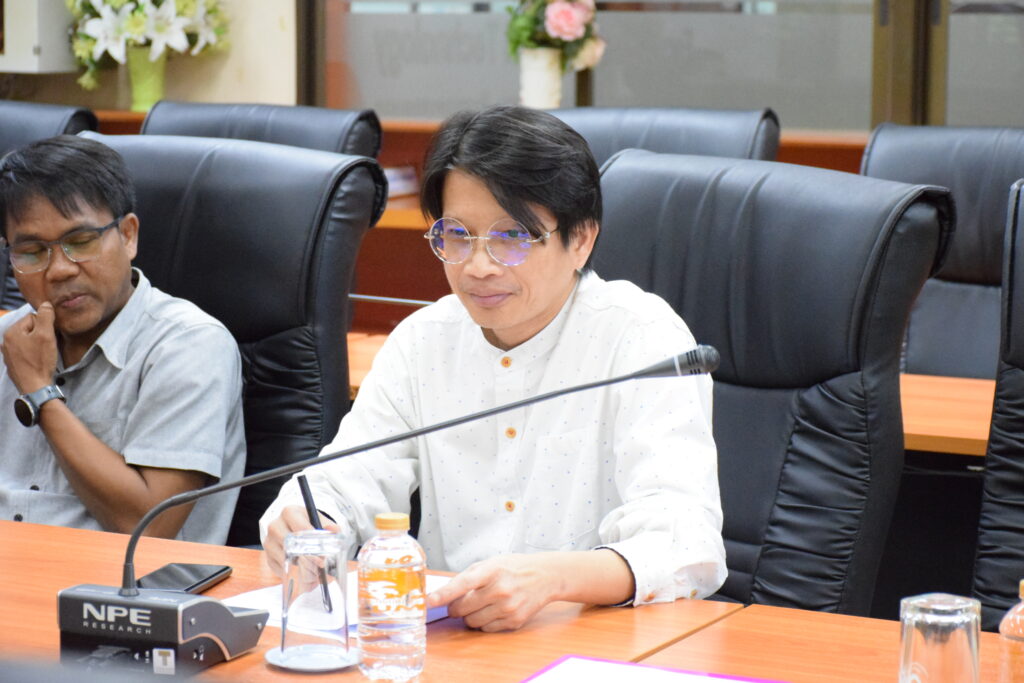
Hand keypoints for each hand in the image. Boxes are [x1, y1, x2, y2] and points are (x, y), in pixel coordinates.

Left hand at [1, 303, 57, 393]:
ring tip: (43, 355)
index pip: (33, 317)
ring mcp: (7, 353)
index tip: (49, 338)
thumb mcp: (46, 335)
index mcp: (11, 331)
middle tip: (47, 347)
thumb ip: (45, 316)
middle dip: (41, 335)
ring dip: (37, 345)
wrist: (35, 388)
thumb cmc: (40, 361)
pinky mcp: (12, 363)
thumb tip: (45, 304)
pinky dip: (32, 354)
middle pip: (30, 329)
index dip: (45, 326)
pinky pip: (25, 352)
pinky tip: (38, 362)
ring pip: (28, 340)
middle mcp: (5, 341)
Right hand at [263, 505, 339, 576]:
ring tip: (314, 571)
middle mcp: (275, 526)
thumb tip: (333, 530)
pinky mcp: (268, 557)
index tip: (323, 553)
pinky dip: (294, 574)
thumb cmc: (307, 523)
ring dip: (301, 568)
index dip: (313, 542)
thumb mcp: (319, 520)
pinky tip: (304, 573)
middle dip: (307, 557)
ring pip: (285, 559)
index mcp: (289, 512)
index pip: (300, 528)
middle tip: (320, 565)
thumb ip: (329, 526)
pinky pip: (281, 569)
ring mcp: (269, 543)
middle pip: (290, 545)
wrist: (293, 527)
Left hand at [426, 553, 562, 631]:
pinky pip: (486, 629)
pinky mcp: (514, 621)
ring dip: (469, 616)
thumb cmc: (513, 568)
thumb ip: (468, 577)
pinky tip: (493, 610)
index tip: (429, 601)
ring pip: (472, 622)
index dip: (443, 594)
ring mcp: (508, 607)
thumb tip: (444, 593)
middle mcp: (500, 590)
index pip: (462, 584)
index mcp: (491, 571)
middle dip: (455, 607)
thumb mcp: (491, 563)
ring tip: (480, 604)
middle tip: (460, 602)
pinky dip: (484, 622)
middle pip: (462, 608)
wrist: (545, 576)